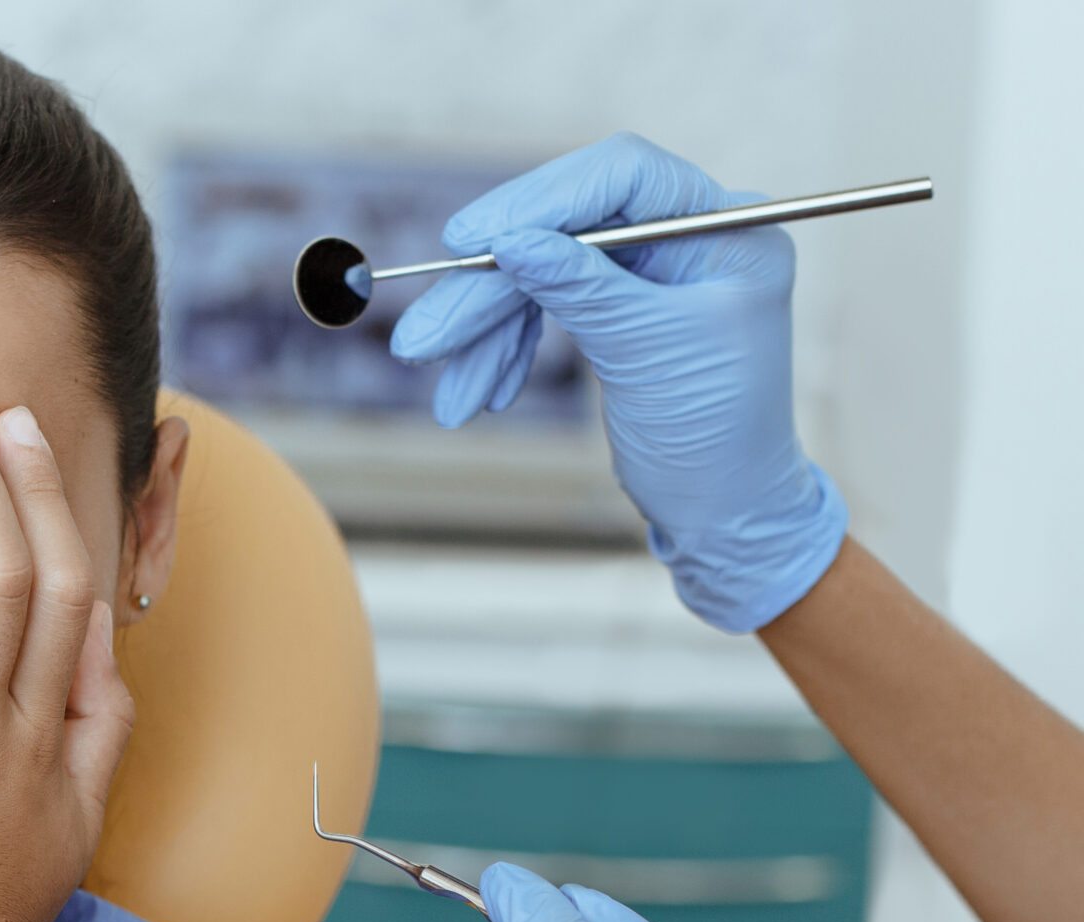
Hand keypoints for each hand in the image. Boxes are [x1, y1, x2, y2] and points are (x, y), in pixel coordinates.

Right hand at [387, 133, 847, 633]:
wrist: (726, 513)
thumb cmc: (719, 438)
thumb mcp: (649, 353)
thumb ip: (582, 287)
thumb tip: (511, 240)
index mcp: (725, 231)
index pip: (622, 176)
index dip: (540, 200)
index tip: (469, 240)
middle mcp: (689, 240)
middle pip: (566, 231)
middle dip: (491, 289)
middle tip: (425, 336)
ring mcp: (650, 276)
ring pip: (543, 275)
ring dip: (485, 331)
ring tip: (449, 389)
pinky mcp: (618, 313)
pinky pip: (544, 311)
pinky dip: (505, 351)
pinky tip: (481, 391)